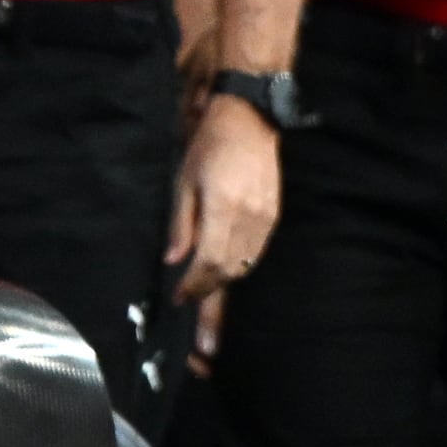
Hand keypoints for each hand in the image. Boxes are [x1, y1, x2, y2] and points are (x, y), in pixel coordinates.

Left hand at [164, 92, 283, 305]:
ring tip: (208, 309)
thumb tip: (173, 261)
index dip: (195, 287)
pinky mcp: (274, 217)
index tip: (180, 299)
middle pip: (230, 271)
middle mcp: (250, 219)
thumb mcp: (184, 182)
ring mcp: (266, 219)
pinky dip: (238, 268)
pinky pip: (255, 253)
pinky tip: (224, 277)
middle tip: (197, 324)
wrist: (250, 122)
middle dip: (212, 299)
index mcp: (224, 209)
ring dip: (225, 287)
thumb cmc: (209, 147)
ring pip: (245, 266)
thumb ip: (181, 224)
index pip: (210, 262)